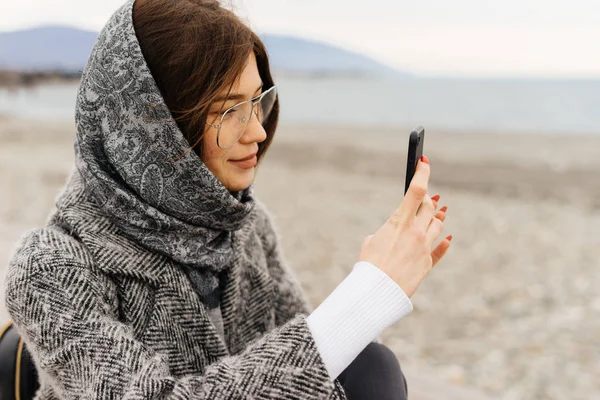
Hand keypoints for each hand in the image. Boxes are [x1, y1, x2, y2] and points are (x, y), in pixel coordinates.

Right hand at [357, 156, 451, 297]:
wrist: (378, 291)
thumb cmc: (369, 265)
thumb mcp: (370, 241)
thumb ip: (385, 232)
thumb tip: (393, 235)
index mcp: (399, 222)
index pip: (416, 190)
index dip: (422, 172)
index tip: (424, 161)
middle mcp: (416, 231)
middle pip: (429, 206)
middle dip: (427, 199)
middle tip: (425, 195)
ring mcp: (425, 247)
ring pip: (438, 225)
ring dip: (436, 217)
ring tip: (437, 211)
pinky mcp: (428, 263)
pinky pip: (440, 248)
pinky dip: (444, 241)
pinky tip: (447, 236)